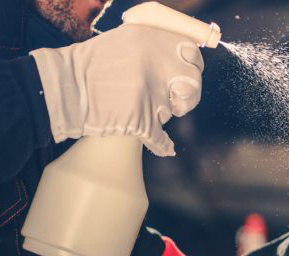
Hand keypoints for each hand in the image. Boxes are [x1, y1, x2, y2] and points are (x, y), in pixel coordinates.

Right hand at [30, 24, 203, 156]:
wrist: (64, 89)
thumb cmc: (88, 66)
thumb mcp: (125, 41)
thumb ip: (153, 49)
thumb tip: (180, 58)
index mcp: (150, 40)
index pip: (191, 53)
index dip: (192, 65)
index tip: (185, 72)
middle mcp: (154, 65)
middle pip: (191, 84)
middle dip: (187, 95)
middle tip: (177, 99)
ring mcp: (149, 94)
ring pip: (171, 110)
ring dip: (160, 113)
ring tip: (136, 108)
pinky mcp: (140, 121)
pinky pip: (161, 139)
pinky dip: (163, 146)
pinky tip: (166, 148)